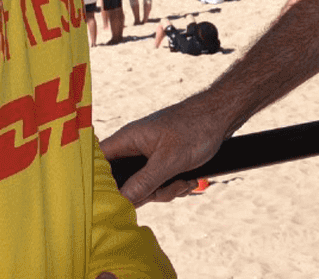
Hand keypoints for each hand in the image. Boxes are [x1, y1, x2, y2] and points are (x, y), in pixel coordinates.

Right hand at [99, 93, 231, 206]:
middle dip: (147, 192)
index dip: (99, 182)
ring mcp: (148, 156)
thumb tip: (120, 201)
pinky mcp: (161, 162)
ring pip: (144, 186)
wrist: (220, 117)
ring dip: (166, 190)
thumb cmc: (194, 129)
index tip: (111, 198)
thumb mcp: (169, 161)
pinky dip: (174, 186)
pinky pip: (158, 184)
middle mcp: (134, 147)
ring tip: (184, 180)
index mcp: (128, 139)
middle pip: (123, 182)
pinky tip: (189, 179)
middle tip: (167, 187)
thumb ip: (144, 182)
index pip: (99, 162)